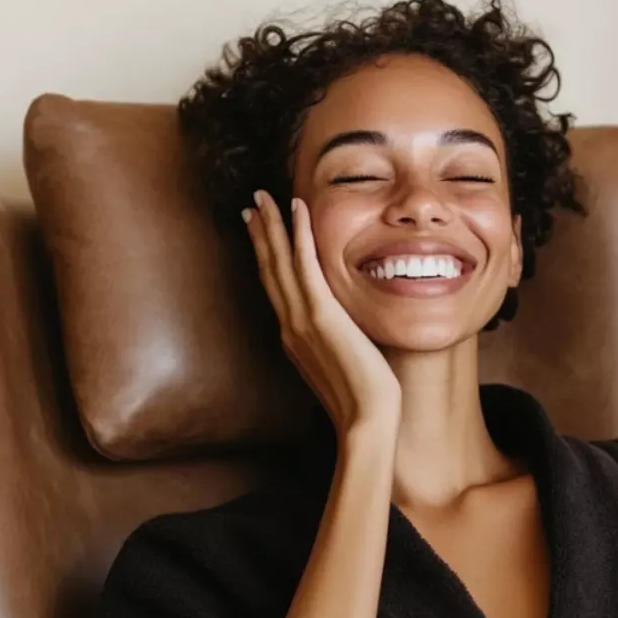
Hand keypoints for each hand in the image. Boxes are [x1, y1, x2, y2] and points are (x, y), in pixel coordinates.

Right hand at [243, 191, 401, 435]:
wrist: (366, 420)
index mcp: (294, 338)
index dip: (266, 257)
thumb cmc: (364, 402)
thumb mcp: (343, 368)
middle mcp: (290, 326)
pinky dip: (298, 233)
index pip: (276, 288)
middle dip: (260, 235)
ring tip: (263, 197)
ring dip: (271, 226)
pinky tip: (296, 208)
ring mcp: (301, 320)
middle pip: (269, 270)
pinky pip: (305, 264)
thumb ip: (336, 346)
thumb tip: (344, 334)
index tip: (259, 232)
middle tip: (251, 205)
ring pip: (279, 262)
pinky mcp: (320, 314)